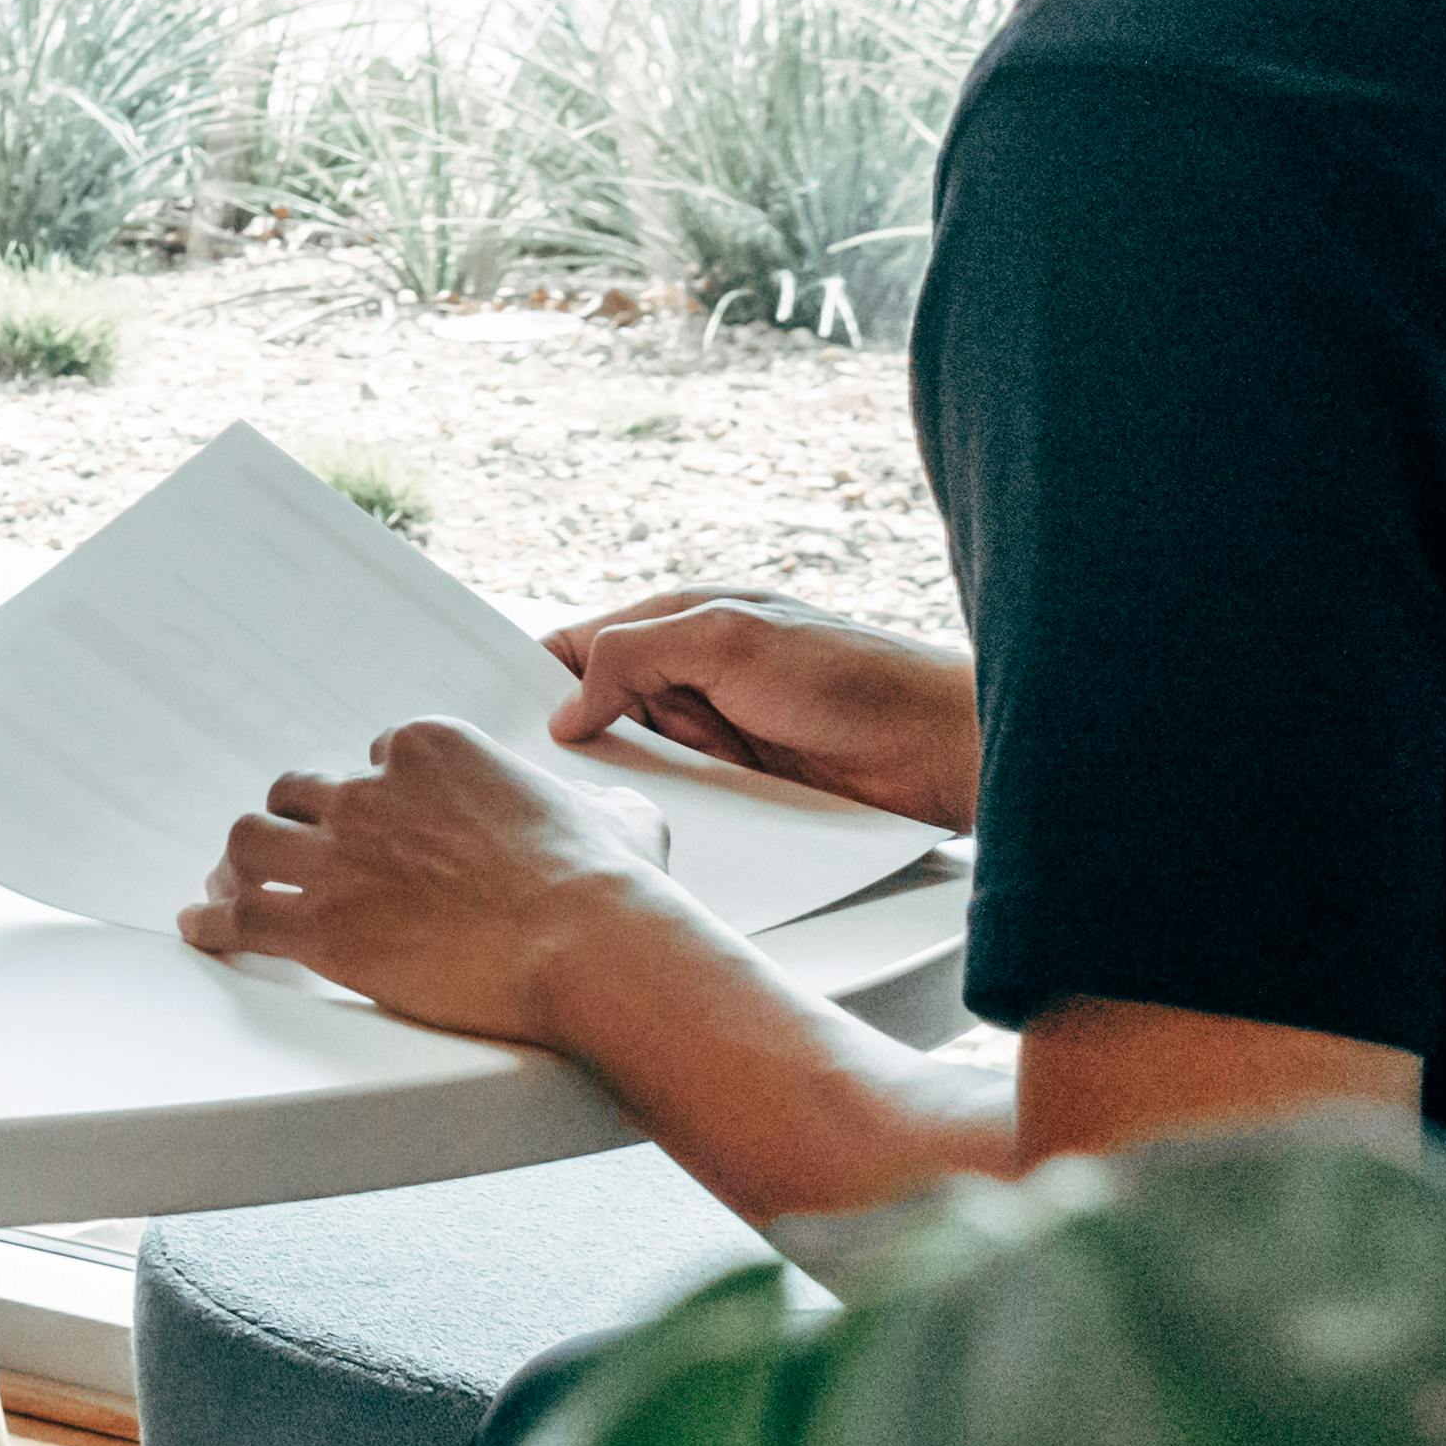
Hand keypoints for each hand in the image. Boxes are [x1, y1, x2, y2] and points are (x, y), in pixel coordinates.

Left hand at [179, 720, 695, 1049]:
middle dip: (298, 823)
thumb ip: (587, 804)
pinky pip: (240, 919)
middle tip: (297, 852)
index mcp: (433, 749)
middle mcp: (374, 791)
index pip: (377, 757)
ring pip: (252, 841)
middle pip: (300, 792)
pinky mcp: (322, 925)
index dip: (374, 795)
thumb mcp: (615, 818)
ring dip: (241, 864)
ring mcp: (341, 856)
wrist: (591, 948)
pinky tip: (200, 929)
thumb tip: (594, 813)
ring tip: (233, 886)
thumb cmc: (611, 890)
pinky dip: (213, 924)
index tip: (374, 822)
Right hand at [543, 587, 978, 831]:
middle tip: (550, 773)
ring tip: (602, 802)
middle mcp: (696, 675)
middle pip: (604, 709)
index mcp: (683, 621)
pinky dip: (670, 810)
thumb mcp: (726, 639)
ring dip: (629, 781)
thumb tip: (567, 709)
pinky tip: (660, 824)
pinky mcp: (746, 785)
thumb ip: (635, 655)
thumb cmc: (851, 675)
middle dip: (580, 738)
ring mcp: (721, 732)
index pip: (583, 644)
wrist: (942, 747)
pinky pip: (685, 799)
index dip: (539, 675)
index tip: (502, 716)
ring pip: (641, 761)